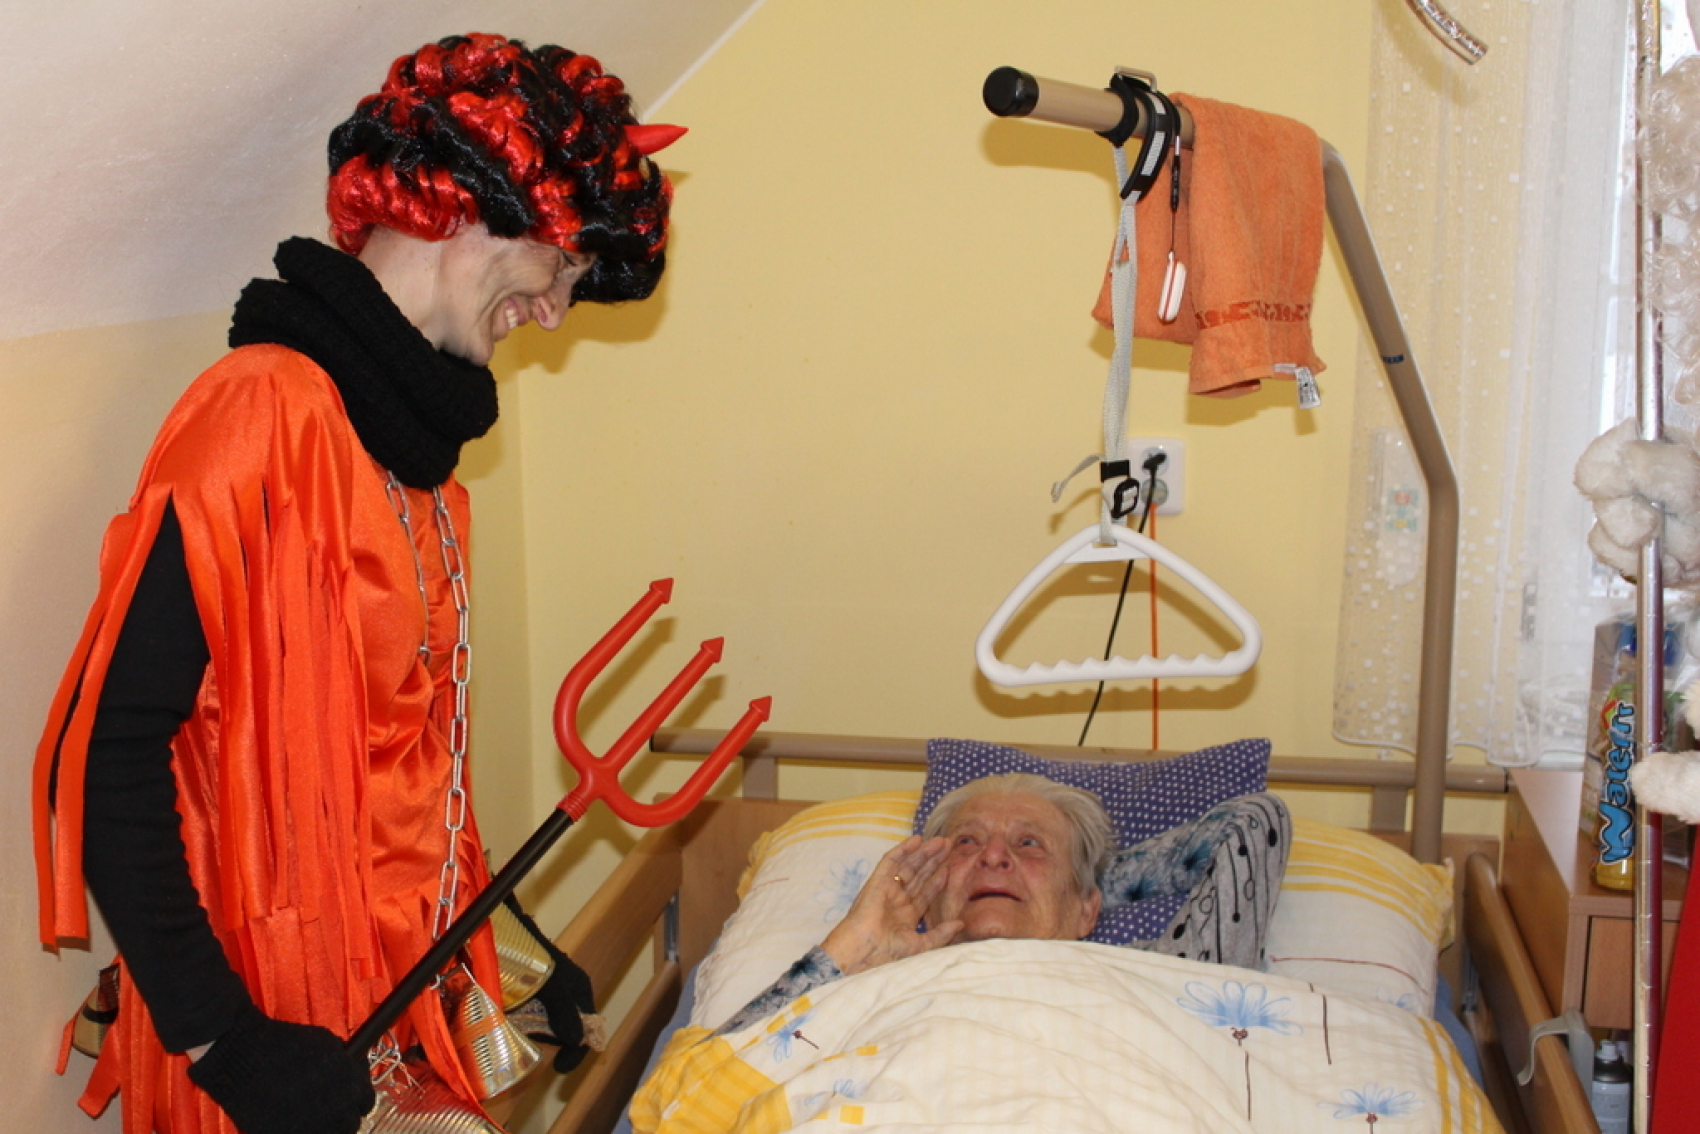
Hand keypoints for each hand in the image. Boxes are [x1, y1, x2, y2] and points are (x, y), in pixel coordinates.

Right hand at [185, 1004, 373, 1133]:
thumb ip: (345, 1062)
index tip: (344, 1100)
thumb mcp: (325, 1043)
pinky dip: (299, 1131)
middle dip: (339, 1118)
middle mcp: (339, 1110)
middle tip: (321, 1110)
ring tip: (304, 1116)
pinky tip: (286, 1121)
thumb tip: (353, 1071)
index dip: (354, 1101)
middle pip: (349, 1125)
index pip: (366, 1103)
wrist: (245, 1057)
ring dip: (321, 1127)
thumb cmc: (284, 1045)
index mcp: (351, 1085)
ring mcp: (314, 1128)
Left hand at [503, 899, 598, 1072]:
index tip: (560, 1069)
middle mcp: (566, 994)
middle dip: (552, 1042)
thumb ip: (563, 1010)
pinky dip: (522, 1025)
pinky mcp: (530, 995)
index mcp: (578, 990)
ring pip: (547, 1025)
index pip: (588, 1029)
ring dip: (535, 1034)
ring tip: (517, 1034)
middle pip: (567, 1029)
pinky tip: (510, 1023)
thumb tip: (575, 1040)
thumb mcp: (551, 983)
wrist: (504, 929)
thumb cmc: (532, 953)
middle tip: (531, 1047)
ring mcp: (548, 995)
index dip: (576, 1052)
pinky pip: (531, 1017)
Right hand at [820, 835, 962, 974]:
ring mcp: (887, 889)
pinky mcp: (877, 881)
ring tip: (940, 841)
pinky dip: (902, 849)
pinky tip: (916, 840)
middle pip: (919, 875)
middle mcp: (897, 900)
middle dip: (934, 861)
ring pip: (908, 865)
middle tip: (949, 845)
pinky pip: (890, 861)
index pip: (925, 892)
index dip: (938, 880)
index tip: (951, 867)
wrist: (864, 951)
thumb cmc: (888, 953)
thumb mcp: (921, 945)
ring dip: (923, 852)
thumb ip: (941, 934)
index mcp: (906, 916)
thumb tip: (961, 924)